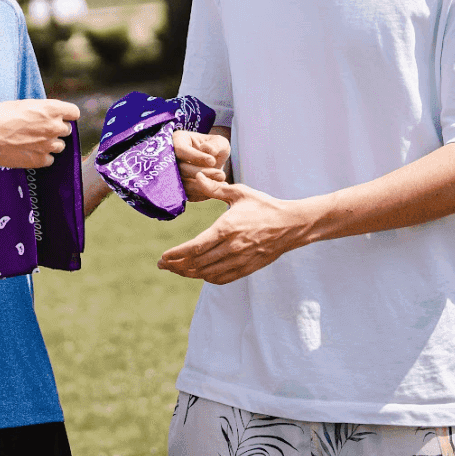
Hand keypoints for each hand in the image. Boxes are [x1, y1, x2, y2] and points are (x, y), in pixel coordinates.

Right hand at [0, 98, 80, 167]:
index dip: (66, 115)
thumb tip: (47, 115)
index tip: (60, 117)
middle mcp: (54, 127)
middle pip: (67, 130)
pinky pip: (50, 159)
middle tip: (39, 130)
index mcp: (51, 109)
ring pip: (60, 146)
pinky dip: (42, 157)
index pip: (74, 112)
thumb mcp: (24, 104)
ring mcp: (48, 145)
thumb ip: (41, 110)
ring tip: (33, 142)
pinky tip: (29, 152)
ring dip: (50, 144)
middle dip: (56, 129)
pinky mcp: (40, 160)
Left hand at [157, 183, 311, 284]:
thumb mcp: (240, 193)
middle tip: (163, 265)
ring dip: (190, 273)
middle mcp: (231, 247)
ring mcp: (240, 260)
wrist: (291, 224)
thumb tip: (197, 177)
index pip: (195, 247)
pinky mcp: (247, 268)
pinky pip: (223, 278)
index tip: (163, 257)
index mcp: (226, 228)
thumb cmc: (264, 206)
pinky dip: (208, 278)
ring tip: (177, 269)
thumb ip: (216, 188)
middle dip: (177, 266)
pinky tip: (200, 273)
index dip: (176, 255)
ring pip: (208, 273)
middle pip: (197, 263)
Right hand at [174, 130, 229, 201]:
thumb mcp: (219, 142)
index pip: (181, 150)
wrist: (212, 163)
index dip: (196, 156)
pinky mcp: (178, 189)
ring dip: (203, 186)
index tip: (213, 161)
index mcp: (178, 141)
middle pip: (180, 168)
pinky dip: (201, 195)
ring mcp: (172, 175)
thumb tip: (209, 151)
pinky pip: (187, 195)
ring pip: (183, 184)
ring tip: (221, 183)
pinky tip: (215, 190)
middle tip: (221, 175)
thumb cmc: (214, 148)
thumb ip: (217, 144)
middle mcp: (170, 158)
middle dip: (202, 173)